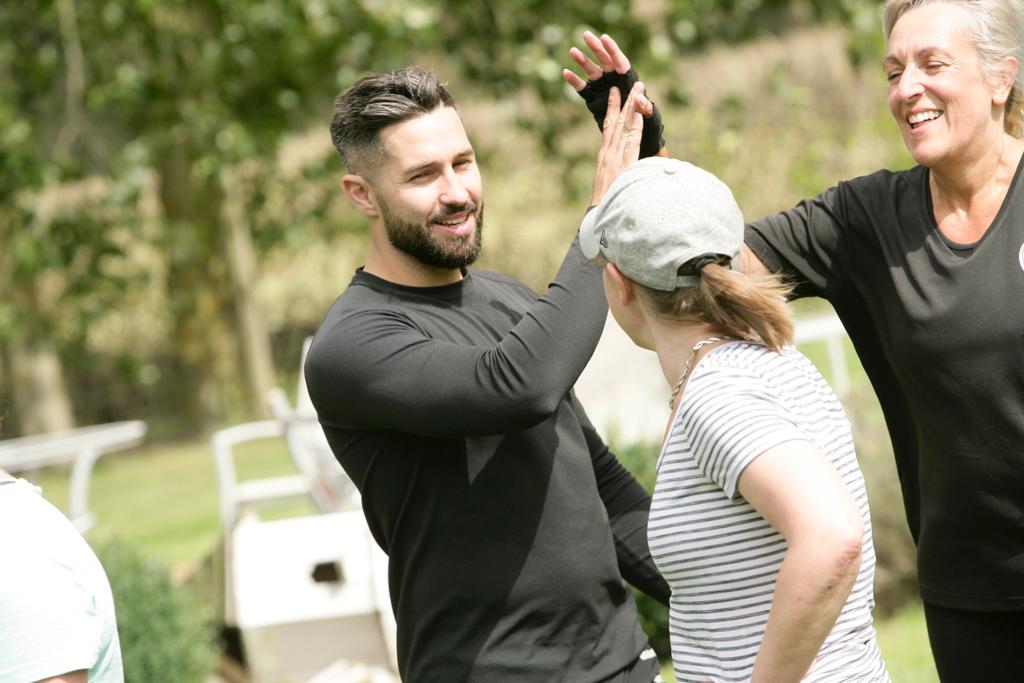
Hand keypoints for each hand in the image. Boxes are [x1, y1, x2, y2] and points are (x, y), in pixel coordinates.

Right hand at [563, 32, 664, 157]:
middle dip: (596, 48)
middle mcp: (615, 81)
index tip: (604, 38)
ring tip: (572, 51)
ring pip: (592, 71)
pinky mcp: (594, 99)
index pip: (620, 62)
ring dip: (582, 61)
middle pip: (605, 61)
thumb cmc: (648, 125)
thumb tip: (640, 98)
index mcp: (629, 81)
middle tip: (585, 35)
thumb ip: (645, 107)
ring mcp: (603, 89)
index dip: (613, 50)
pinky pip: (582, 88)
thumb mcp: (650, 117)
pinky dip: (575, 81)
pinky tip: (565, 73)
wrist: (636, 137)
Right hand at [590, 82, 644, 206]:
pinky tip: (638, 115)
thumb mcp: (609, 185)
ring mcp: (614, 159)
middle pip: (617, 122)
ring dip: (632, 108)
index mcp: (604, 157)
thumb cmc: (606, 205)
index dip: (614, 109)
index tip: (617, 94)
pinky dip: (634, 128)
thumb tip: (624, 169)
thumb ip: (617, 173)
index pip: (609, 128)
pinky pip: (630, 144)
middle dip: (626, 101)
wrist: (599, 219)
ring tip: (639, 90)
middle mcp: (608, 154)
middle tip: (633, 83)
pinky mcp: (622, 166)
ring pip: (624, 127)